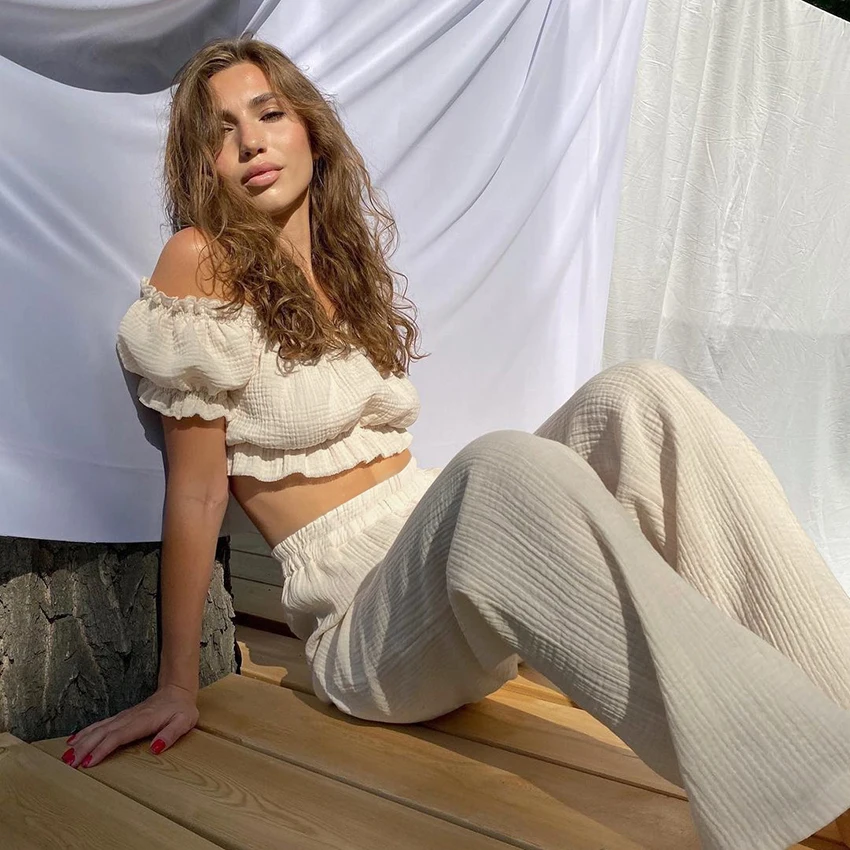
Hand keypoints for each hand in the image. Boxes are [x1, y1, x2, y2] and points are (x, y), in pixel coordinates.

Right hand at [61, 683, 198, 768]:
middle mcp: (129, 718)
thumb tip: (156, 748)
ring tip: (66, 755)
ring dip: (82, 741)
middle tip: (69, 764)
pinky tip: (74, 740)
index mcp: (143, 721)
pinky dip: (86, 732)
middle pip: (103, 733)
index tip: (89, 762)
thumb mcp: (184, 721)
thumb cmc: (181, 709)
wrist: (177, 690)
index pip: (119, 736)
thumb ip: (171, 734)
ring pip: (98, 729)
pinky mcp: (122, 717)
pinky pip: (101, 725)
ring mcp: (124, 717)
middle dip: (85, 748)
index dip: (103, 748)